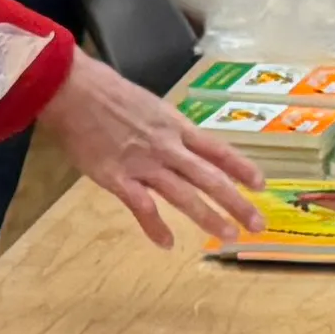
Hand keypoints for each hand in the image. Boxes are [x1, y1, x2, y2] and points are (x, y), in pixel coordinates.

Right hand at [42, 54, 263, 245]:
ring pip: (184, 194)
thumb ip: (167, 129)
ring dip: (208, 217)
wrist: (73, 89)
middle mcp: (167, 146)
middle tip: (258, 225)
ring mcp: (143, 163)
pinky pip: (142, 206)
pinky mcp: (117, 177)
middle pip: (210, 177)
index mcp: (176, 127)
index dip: (242, 168)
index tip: (261, 185)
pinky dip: (155, 227)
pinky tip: (167, 244)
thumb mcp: (150, 106)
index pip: (218, 150)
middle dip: (237, 202)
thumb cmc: (108, 93)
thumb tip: (182, 144)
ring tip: (228, 236)